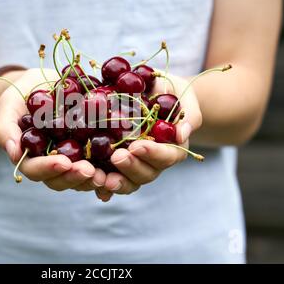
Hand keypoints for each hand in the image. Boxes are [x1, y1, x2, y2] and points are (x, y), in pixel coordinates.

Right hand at [0, 68, 106, 191]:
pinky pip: (100, 162)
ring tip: (107, 171)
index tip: (63, 162)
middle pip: (62, 179)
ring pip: (82, 176)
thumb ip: (6, 129)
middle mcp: (52, 163)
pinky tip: (121, 163)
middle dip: (75, 177)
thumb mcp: (9, 107)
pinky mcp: (90, 149)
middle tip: (90, 171)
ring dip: (95, 177)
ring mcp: (72, 158)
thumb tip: (13, 153)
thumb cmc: (21, 96)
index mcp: (31, 157)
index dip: (49, 169)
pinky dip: (110, 167)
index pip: (35, 170)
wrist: (42, 84)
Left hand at [96, 74, 202, 200]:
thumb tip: (182, 134)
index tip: (137, 146)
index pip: (167, 156)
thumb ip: (187, 116)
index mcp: (173, 148)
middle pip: (146, 173)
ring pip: (129, 181)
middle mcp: (155, 162)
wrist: (153, 92)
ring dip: (116, 182)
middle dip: (131, 167)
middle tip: (117, 157)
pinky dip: (104, 188)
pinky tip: (96, 190)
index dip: (153, 153)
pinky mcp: (118, 164)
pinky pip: (112, 179)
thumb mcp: (182, 98)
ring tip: (101, 177)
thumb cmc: (171, 94)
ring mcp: (136, 165)